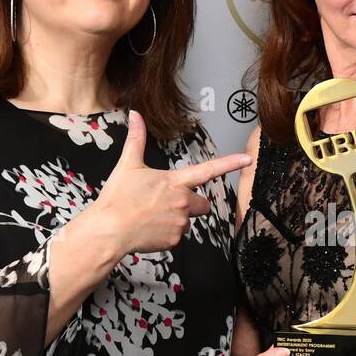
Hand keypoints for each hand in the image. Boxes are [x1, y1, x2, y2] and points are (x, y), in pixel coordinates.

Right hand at [92, 110, 250, 256]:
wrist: (109, 230)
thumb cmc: (118, 199)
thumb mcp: (128, 165)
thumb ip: (136, 139)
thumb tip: (134, 115)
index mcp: (175, 181)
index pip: (209, 170)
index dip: (230, 164)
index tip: (247, 159)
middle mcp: (183, 201)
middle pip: (203, 203)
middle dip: (192, 203)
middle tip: (167, 203)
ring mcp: (180, 222)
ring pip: (188, 220)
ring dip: (177, 218)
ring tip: (152, 216)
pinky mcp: (175, 240)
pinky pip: (177, 236)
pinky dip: (167, 233)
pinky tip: (150, 229)